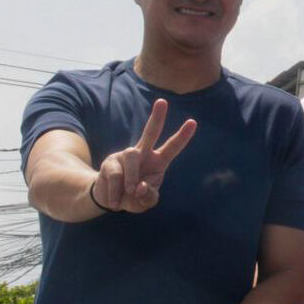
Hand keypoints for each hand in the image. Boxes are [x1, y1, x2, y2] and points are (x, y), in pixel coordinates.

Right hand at [93, 98, 195, 212]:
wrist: (111, 201)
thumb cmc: (134, 198)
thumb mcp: (145, 202)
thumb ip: (148, 197)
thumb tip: (140, 187)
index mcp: (158, 162)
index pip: (172, 147)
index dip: (182, 136)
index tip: (193, 122)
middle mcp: (143, 154)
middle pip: (150, 132)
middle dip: (156, 117)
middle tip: (162, 101)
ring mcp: (125, 155)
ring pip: (131, 157)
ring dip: (131, 178)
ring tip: (130, 192)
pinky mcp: (110, 162)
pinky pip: (115, 174)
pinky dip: (116, 192)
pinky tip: (116, 200)